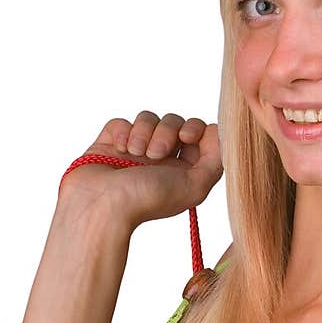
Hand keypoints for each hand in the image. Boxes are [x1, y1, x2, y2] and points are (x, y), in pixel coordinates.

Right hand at [62, 110, 222, 229]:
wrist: (102, 205)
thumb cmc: (146, 200)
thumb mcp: (194, 187)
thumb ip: (215, 162)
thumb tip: (219, 135)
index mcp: (183, 170)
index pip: (199, 135)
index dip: (196, 129)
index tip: (187, 138)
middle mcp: (161, 160)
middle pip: (175, 121)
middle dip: (168, 131)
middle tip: (157, 154)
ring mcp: (135, 150)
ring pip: (149, 118)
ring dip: (144, 132)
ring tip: (136, 154)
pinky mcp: (111, 143)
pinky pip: (122, 122)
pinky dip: (123, 132)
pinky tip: (120, 150)